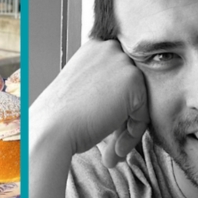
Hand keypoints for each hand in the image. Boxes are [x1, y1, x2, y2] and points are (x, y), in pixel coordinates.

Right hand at [30, 38, 149, 166]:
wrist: (52, 129)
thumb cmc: (62, 118)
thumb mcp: (84, 90)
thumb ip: (107, 88)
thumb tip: (127, 103)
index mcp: (95, 47)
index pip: (121, 77)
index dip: (117, 106)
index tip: (109, 128)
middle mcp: (110, 48)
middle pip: (133, 88)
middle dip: (125, 118)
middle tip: (113, 144)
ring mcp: (123, 62)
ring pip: (141, 101)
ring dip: (129, 129)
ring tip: (114, 150)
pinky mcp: (134, 80)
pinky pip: (144, 113)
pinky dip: (133, 134)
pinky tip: (115, 147)